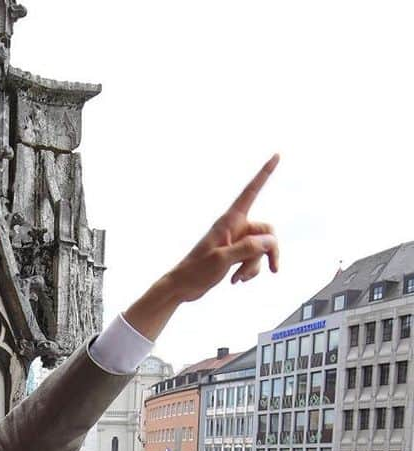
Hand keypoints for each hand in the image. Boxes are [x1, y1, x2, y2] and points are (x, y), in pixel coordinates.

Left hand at [125, 155, 279, 339]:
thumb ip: (247, 248)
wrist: (182, 288)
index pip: (251, 191)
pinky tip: (235, 281)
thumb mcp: (222, 260)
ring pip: (261, 249)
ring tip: (237, 279)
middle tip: (273, 269)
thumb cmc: (195, 271)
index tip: (276, 155)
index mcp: (229, 221)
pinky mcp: (234, 256)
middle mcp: (235, 228)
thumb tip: (271, 241)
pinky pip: (253, 260)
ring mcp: (236, 242)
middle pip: (267, 232)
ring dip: (254, 266)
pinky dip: (249, 271)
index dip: (264, 173)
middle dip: (269, 251)